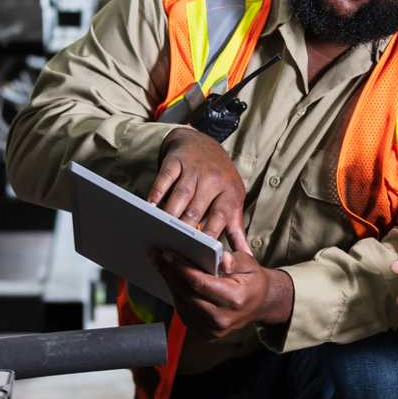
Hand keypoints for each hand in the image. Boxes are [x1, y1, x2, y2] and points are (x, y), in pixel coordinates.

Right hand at [148, 127, 247, 249]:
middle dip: (186, 229)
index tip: (203, 253)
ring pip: (180, 196)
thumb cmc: (219, 177)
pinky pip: (165, 179)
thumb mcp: (233, 198)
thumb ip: (236, 228)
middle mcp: (213, 179)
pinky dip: (156, 194)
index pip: (220, 216)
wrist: (201, 142)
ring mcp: (194, 169)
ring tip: (162, 232)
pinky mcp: (176, 161)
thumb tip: (246, 256)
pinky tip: (151, 207)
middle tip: (176, 248)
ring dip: (171, 214)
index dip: (212, 234)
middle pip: (197, 208)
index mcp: (229, 191)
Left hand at [154, 247, 293, 338]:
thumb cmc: (253, 282)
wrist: (260, 305)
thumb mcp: (250, 265)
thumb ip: (235, 260)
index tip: (169, 254)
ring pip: (182, 304)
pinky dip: (177, 295)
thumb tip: (222, 259)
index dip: (182, 268)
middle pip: (187, 294)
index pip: (201, 284)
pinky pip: (185, 312)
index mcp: (235, 301)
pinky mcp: (206, 333)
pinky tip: (171, 279)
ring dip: (170, 283)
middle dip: (170, 273)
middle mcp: (222, 319)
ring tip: (161, 264)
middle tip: (158, 255)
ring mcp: (213, 330)